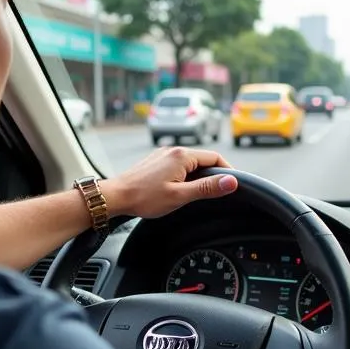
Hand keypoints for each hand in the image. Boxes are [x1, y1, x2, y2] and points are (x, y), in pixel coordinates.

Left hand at [101, 146, 238, 218]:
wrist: (116, 196)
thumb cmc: (144, 197)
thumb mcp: (180, 196)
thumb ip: (207, 188)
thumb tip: (232, 182)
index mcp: (182, 156)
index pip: (215, 158)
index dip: (227, 172)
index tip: (233, 185)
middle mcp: (173, 151)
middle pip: (203, 159)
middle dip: (212, 175)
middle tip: (216, 193)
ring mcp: (163, 155)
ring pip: (190, 163)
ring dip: (198, 176)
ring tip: (196, 194)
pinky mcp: (156, 162)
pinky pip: (178, 165)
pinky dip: (185, 175)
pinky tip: (180, 189)